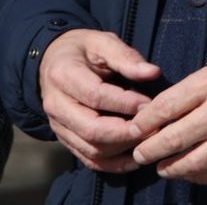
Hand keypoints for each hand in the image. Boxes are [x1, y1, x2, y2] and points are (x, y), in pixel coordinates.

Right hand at [39, 28, 158, 172]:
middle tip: (153, 127)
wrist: (54, 62)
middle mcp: (56, 104)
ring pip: (92, 149)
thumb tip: (152, 73)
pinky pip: (90, 160)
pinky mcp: (65, 140)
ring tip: (148, 139)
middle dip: (126, 132)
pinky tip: (136, 157)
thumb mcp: (101, 42)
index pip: (95, 96)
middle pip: (92, 129)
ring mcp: (58, 126)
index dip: (125, 103)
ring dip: (124, 149)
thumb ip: (125, 57)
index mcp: (63, 75)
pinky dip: (115, 164)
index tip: (150, 104)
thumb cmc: (83, 50)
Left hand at [129, 45, 206, 182]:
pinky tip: (190, 173)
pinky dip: (201, 175)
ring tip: (161, 167)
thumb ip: (194, 89)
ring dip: (174, 167)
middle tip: (139, 154)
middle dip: (151, 149)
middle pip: (176, 137)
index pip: (167, 106)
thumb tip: (164, 109)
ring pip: (196, 162)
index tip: (133, 128)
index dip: (145, 121)